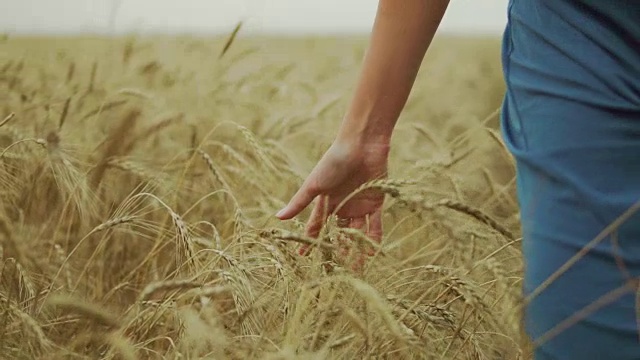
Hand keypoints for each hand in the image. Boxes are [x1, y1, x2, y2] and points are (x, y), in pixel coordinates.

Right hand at [276, 139, 388, 258]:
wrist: (360, 145)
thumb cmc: (333, 162)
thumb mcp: (314, 185)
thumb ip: (299, 203)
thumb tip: (278, 218)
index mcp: (325, 201)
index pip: (315, 226)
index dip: (310, 241)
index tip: (303, 257)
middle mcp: (342, 206)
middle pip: (338, 234)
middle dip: (335, 251)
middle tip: (334, 271)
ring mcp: (359, 206)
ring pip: (357, 233)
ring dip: (356, 250)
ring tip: (355, 270)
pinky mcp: (376, 203)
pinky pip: (375, 225)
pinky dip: (373, 239)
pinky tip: (371, 254)